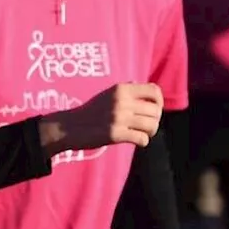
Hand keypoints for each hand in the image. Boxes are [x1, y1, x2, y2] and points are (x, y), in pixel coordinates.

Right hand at [41, 82, 162, 152]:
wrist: (69, 127)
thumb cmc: (90, 111)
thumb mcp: (107, 94)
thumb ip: (126, 90)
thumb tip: (146, 87)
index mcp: (120, 89)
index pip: (154, 90)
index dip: (158, 101)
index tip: (152, 109)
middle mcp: (121, 101)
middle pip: (156, 111)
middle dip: (154, 120)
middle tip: (145, 125)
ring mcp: (118, 118)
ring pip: (152, 125)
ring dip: (150, 132)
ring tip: (141, 133)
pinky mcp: (115, 134)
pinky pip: (142, 139)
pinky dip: (142, 141)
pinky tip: (135, 140)